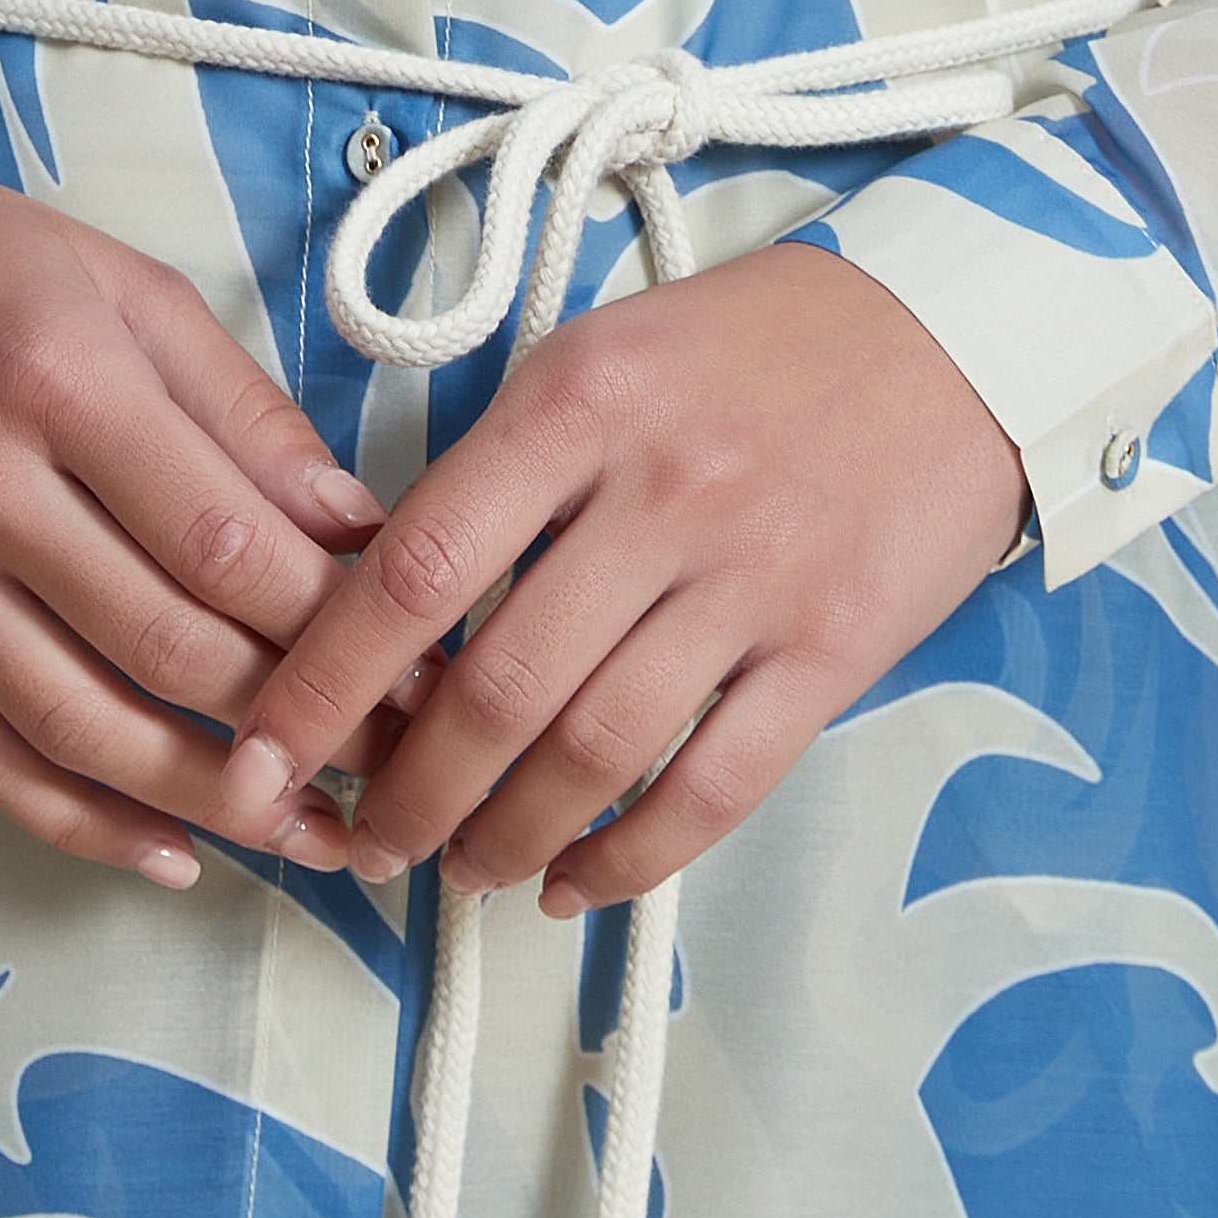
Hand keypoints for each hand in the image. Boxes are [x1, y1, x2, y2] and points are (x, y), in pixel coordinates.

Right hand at [0, 163, 394, 889]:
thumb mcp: (113, 280)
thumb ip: (237, 406)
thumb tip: (352, 524)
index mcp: (58, 375)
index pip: (227, 539)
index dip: (338, 621)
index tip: (416, 664)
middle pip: (166, 644)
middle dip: (294, 719)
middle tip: (387, 764)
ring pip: (79, 725)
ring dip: (206, 800)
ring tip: (308, 835)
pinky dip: (77, 824)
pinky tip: (167, 854)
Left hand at [217, 242, 1029, 917]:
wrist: (953, 339)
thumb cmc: (754, 345)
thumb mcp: (606, 352)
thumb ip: (507, 464)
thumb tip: (387, 601)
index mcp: (580, 400)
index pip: (415, 563)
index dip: (324, 678)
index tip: (265, 750)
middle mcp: (660, 489)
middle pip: (495, 684)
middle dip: (408, 791)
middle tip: (365, 839)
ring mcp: (752, 575)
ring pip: (593, 750)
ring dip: (504, 835)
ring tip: (461, 868)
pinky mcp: (831, 649)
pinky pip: (711, 785)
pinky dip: (629, 855)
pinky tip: (573, 879)